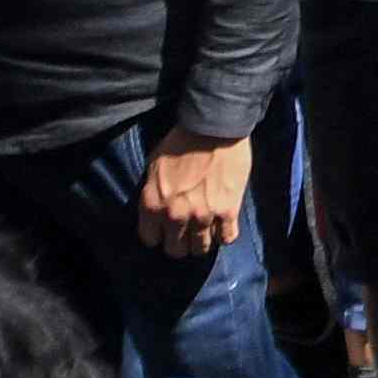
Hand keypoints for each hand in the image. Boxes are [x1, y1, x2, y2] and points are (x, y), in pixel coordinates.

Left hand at [135, 138, 249, 258]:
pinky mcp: (228, 211)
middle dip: (179, 243)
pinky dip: (224, 235)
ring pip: (201, 249)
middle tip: (185, 232)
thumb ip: (153, 193)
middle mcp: (175, 215)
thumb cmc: (181, 142)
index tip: (164, 229)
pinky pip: (227, 238)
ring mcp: (203, 215)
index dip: (158, 234)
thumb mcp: (154, 166)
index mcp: (152, 204)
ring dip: (201, 242)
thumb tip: (155, 210)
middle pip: (176, 250)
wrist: (213, 127)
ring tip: (204, 230)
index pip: (150, 239)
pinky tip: (222, 226)